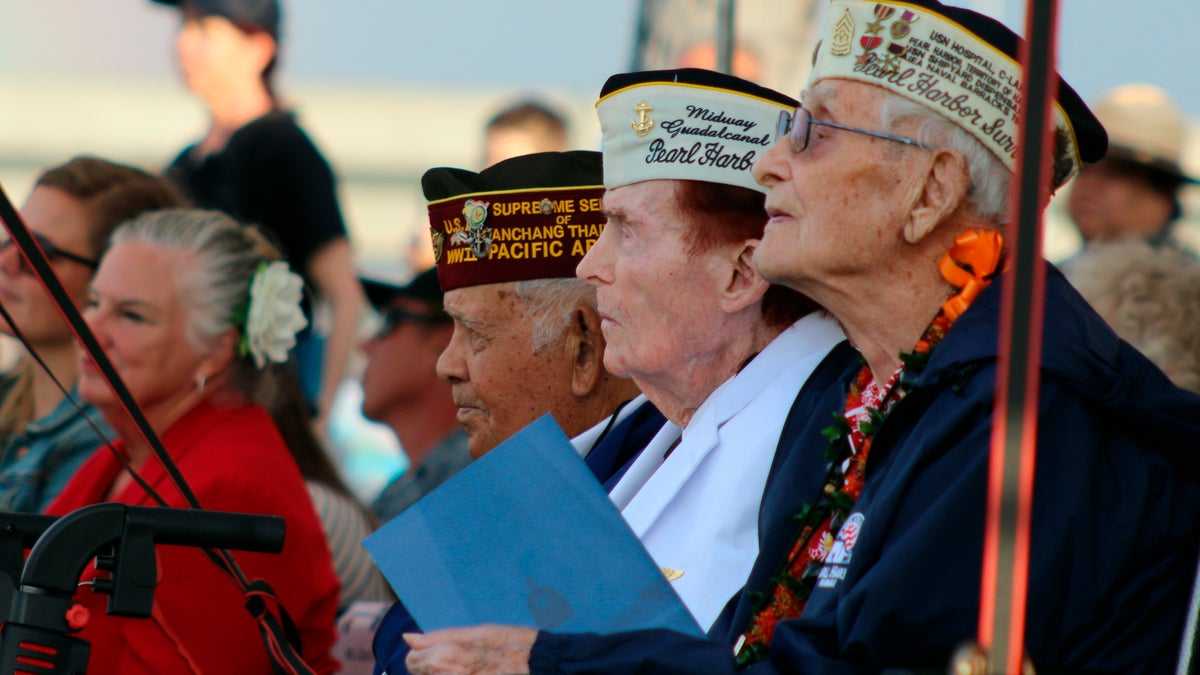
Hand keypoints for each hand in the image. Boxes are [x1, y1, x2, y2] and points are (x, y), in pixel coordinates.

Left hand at [405, 625, 536, 674]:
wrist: (534, 663)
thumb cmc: (506, 643)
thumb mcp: (471, 632)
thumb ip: (435, 637)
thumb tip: (408, 638)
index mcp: (444, 657)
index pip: (412, 660)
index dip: (425, 653)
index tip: (444, 651)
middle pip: (421, 674)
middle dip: (432, 668)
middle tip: (460, 661)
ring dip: (444, 673)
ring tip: (470, 668)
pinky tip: (475, 673)